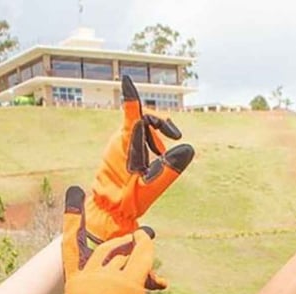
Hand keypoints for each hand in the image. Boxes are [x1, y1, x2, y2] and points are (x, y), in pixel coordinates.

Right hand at [62, 186, 175, 293]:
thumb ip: (97, 288)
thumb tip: (110, 271)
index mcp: (74, 286)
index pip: (70, 248)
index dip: (72, 222)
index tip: (72, 198)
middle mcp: (87, 280)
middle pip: (104, 248)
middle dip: (120, 242)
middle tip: (133, 236)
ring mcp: (106, 282)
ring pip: (123, 253)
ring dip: (136, 250)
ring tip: (144, 245)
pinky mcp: (128, 285)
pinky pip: (140, 258)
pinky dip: (146, 248)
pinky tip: (148, 242)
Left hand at [88, 77, 194, 246]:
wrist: (108, 211)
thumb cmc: (127, 199)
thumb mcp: (153, 185)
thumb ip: (171, 167)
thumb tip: (188, 148)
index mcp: (125, 144)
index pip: (131, 113)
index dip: (131, 96)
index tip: (127, 79)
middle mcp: (119, 140)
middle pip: (143, 118)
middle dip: (162, 125)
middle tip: (176, 137)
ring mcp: (117, 145)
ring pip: (141, 129)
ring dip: (156, 137)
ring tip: (162, 155)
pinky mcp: (118, 152)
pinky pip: (136, 138)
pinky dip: (149, 144)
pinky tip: (154, 160)